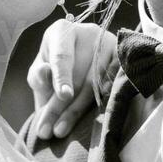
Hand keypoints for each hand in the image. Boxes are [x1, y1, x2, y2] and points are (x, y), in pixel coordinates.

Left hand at [27, 18, 118, 139]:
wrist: (78, 63)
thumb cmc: (53, 68)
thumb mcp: (40, 71)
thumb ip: (38, 75)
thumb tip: (44, 74)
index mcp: (61, 31)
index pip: (62, 56)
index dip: (62, 77)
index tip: (63, 95)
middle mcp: (89, 32)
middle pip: (80, 74)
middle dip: (64, 106)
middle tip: (53, 130)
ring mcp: (110, 44)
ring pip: (98, 82)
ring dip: (79, 109)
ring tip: (61, 130)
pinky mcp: (124, 58)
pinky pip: (115, 83)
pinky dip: (104, 100)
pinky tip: (92, 118)